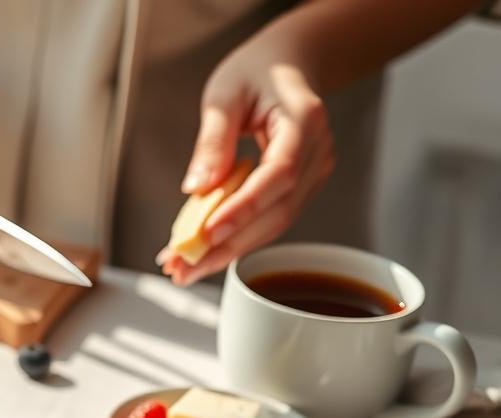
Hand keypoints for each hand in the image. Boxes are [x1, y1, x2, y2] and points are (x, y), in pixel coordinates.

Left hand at [160, 49, 334, 284]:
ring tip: (185, 269)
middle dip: (227, 245)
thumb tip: (196, 188)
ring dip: (228, 251)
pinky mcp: (302, 186)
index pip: (279, 174)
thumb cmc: (255, 72)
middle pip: (278, 210)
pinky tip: (204, 252)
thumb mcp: (224, 95)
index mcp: (304, 119)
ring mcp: (315, 172)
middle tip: (182, 267)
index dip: (244, 208)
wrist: (287, 66)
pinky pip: (271, 219)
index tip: (207, 232)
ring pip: (275, 223)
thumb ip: (212, 140)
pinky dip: (237, 238)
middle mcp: (318, 151)